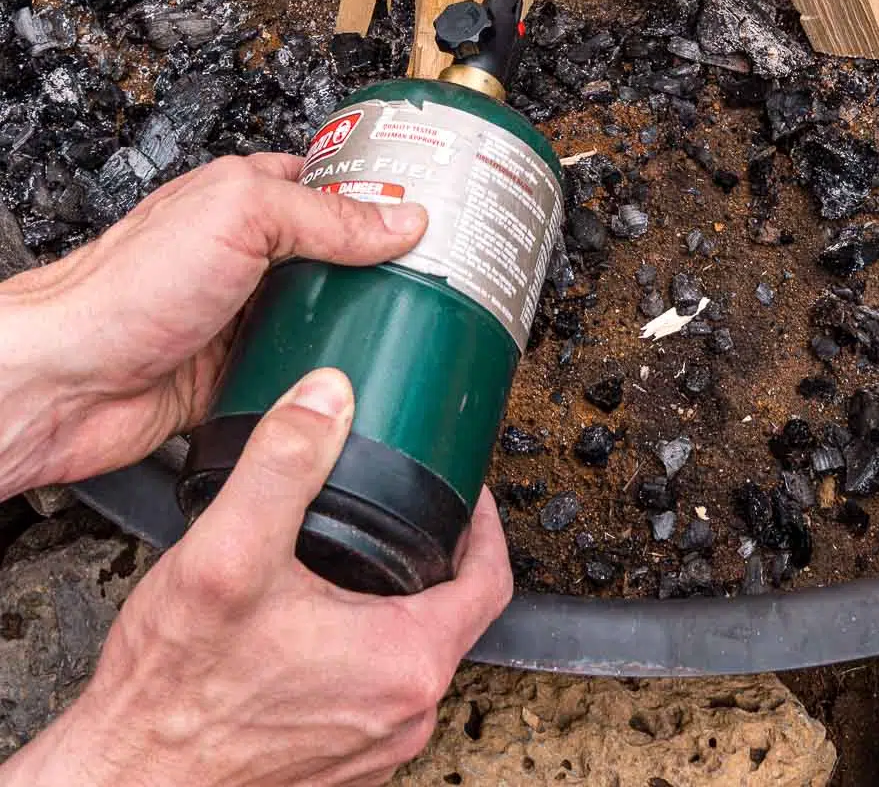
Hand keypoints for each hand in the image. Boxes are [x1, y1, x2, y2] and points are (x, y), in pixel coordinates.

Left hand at [0, 154, 427, 492]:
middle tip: (437, 283)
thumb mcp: (239, 217)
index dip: (380, 193)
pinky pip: (298, 376)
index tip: (434, 209)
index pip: (331, 186)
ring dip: (357, 331)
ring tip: (411, 336)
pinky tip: (355, 385)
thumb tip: (400, 220)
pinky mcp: (235, 378)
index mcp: (244, 199)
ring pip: (322, 321)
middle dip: (382, 271)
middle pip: (336, 258)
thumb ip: (324, 216)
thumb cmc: (122, 289)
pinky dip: (325, 382)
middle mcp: (245, 257)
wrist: (65, 383)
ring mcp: (240, 319)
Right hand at [4, 369, 512, 786]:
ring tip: (355, 555)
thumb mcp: (228, 552)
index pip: (491, 578)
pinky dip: (358, 650)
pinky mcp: (335, 766)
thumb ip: (283, 462)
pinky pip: (371, 693)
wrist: (123, 783)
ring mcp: (371, 749)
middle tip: (403, 506)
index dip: (484, 519)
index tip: (463, 485)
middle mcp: (402, 716)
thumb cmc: (172, 696)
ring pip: (410, 656)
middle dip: (434, 554)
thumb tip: (327, 395)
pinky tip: (312, 619)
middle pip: (453, 615)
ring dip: (394, 603)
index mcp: (404, 661)